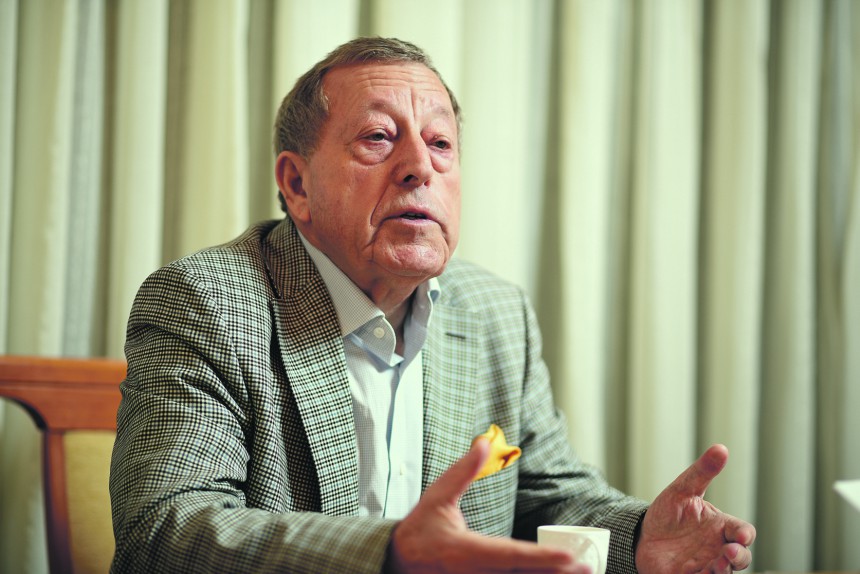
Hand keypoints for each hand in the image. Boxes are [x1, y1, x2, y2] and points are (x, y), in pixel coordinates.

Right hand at [386, 438, 590, 572]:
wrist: (396, 562)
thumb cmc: (420, 528)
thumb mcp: (438, 495)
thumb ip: (463, 471)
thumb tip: (485, 442)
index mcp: (465, 550)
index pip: (511, 555)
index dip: (541, 558)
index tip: (569, 557)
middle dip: (556, 573)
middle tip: (587, 568)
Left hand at [635, 444, 756, 572]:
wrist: (642, 534)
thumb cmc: (668, 512)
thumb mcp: (682, 489)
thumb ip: (702, 472)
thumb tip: (721, 448)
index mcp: (720, 526)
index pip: (742, 531)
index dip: (744, 534)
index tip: (740, 535)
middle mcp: (717, 548)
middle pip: (740, 557)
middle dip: (739, 557)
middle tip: (729, 553)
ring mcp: (706, 565)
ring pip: (725, 573)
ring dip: (724, 571)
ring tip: (717, 566)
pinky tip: (698, 573)